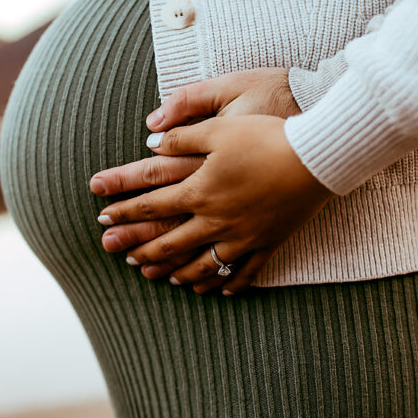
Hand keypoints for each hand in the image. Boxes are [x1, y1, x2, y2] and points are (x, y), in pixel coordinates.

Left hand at [92, 68, 302, 275]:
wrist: (315, 158)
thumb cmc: (266, 137)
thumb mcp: (219, 127)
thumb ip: (183, 135)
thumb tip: (152, 141)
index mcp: (200, 190)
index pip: (151, 205)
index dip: (124, 212)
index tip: (102, 219)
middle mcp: (216, 220)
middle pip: (170, 241)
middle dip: (142, 249)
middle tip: (120, 256)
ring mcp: (242, 236)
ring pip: (203, 264)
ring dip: (179, 271)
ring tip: (163, 276)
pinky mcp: (268, 243)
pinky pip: (243, 272)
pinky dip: (227, 283)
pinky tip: (217, 290)